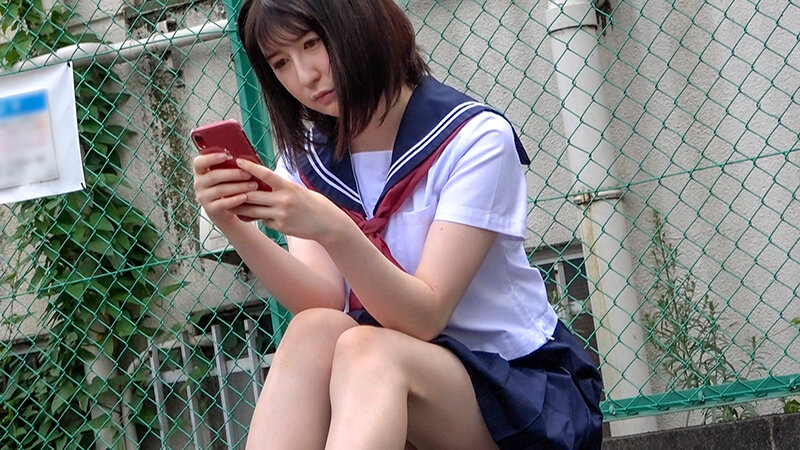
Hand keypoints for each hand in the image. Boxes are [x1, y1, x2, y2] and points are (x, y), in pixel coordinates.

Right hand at [192, 152, 257, 226]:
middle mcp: (199, 184)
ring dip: (238, 187)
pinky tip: (245, 197)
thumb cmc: (229, 187)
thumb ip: (230, 166)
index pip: (199, 162)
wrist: (226, 212)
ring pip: (220, 190)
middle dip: (233, 174)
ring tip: (253, 185)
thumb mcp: (227, 176)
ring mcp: (203, 197)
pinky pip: (222, 204)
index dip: (211, 158)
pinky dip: (235, 200)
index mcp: (201, 171)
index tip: (226, 155)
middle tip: (248, 174)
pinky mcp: (210, 209)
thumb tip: (245, 158)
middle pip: (214, 176)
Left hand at [232, 159, 348, 241]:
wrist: (327, 223)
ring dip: (241, 207)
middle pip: (253, 196)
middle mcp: (283, 201)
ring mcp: (281, 215)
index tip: (238, 161)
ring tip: (230, 203)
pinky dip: (261, 217)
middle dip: (238, 192)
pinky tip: (261, 216)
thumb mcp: (298, 190)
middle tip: (225, 187)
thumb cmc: (313, 203)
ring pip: (253, 211)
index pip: (265, 174)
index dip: (250, 168)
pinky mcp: (281, 227)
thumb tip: (261, 182)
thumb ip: (280, 187)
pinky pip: (264, 221)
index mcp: (288, 187)